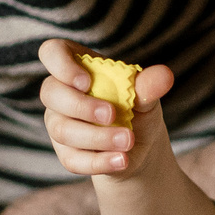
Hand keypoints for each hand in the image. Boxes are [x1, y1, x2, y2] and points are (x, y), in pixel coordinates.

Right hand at [36, 38, 177, 181]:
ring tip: (128, 141)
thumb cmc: (137, 109)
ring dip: (97, 137)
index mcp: (77, 66)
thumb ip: (148, 85)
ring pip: (62, 130)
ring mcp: (58, 123)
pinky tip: (121, 160)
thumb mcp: (146, 95)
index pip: (52, 52)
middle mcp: (60, 92)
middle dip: (82, 106)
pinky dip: (99, 161)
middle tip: (112, 115)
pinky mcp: (65, 152)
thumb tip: (164, 76)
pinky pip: (72, 159)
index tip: (87, 82)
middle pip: (50, 93)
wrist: (139, 147)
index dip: (61, 64)